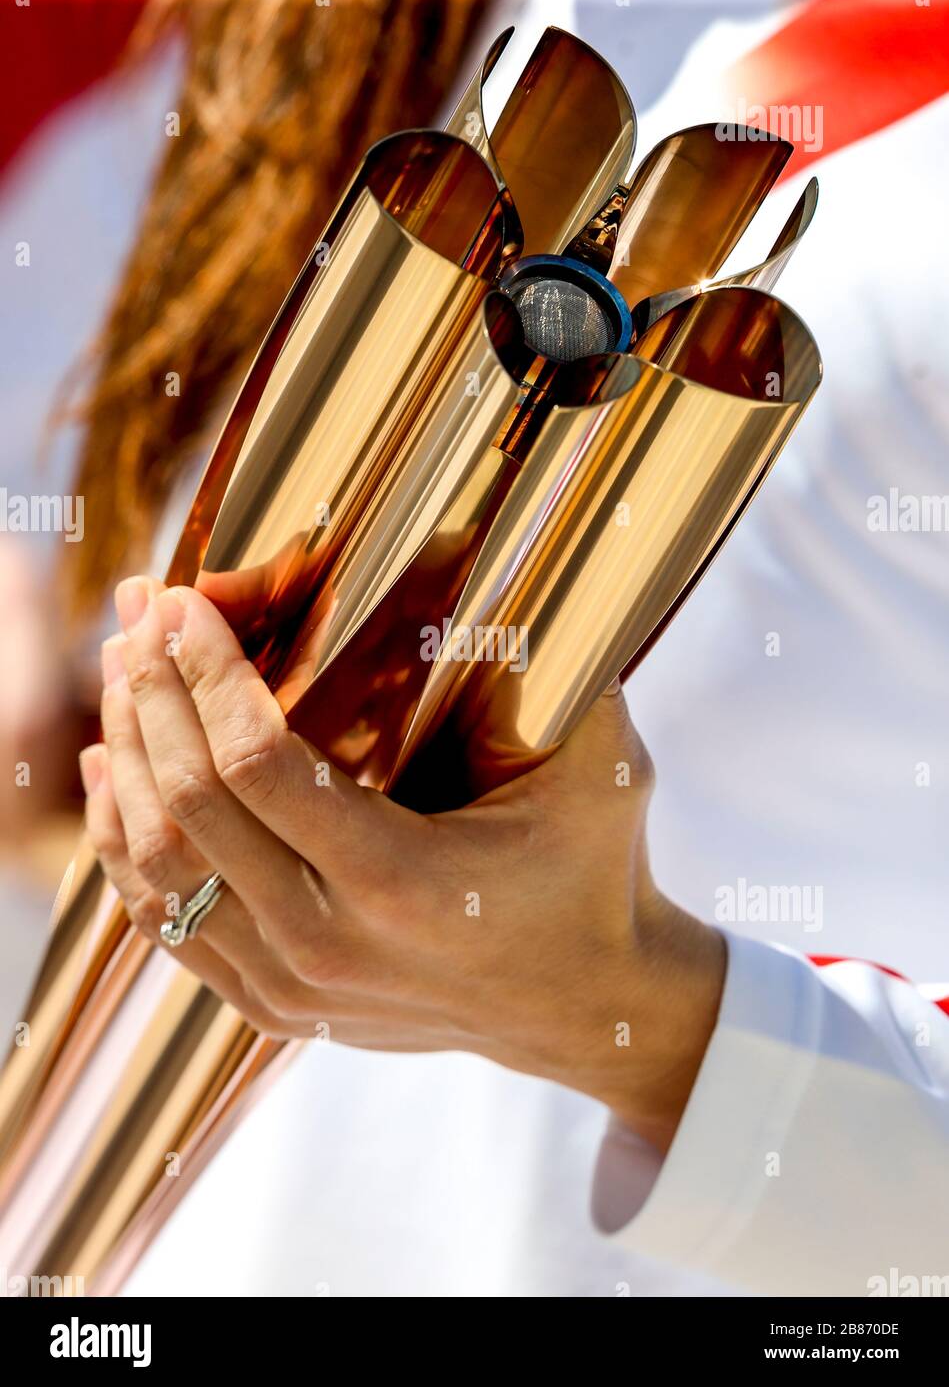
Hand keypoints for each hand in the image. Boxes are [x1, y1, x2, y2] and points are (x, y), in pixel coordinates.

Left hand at [80, 576, 724, 1152]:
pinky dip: (125, 842)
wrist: (586, 1006)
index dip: (207, 671)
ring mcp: (292, 990)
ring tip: (121, 674)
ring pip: (160, 868)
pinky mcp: (273, 1008)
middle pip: (191, 808)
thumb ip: (531, 658)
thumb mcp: (593, 758)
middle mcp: (330, 948)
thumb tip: (459, 542)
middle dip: (153, 695)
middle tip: (139, 617)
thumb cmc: (593, 869)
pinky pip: (165, 920)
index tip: (182, 603)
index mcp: (403, 882)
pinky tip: (115, 773)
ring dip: (130, 758)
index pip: (258, 763)